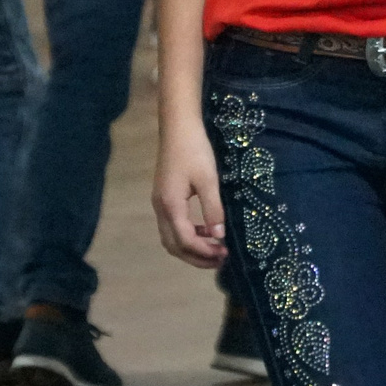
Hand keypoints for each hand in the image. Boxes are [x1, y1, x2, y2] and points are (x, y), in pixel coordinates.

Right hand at [152, 123, 227, 268]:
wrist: (178, 127)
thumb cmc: (195, 150)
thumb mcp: (208, 179)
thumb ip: (213, 208)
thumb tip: (219, 235)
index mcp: (170, 205)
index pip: (184, 240)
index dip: (204, 252)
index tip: (225, 253)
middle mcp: (161, 208)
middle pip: (174, 245)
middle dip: (196, 256)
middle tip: (221, 258)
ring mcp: (160, 203)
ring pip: (171, 237)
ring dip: (192, 247)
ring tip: (216, 248)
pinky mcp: (164, 198)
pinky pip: (174, 226)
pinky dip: (189, 234)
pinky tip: (206, 229)